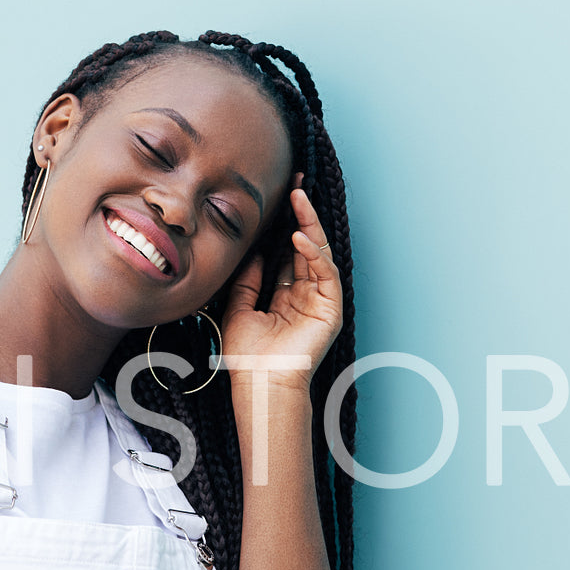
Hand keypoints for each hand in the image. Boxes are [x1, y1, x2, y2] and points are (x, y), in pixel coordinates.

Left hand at [221, 175, 342, 392]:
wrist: (258, 382)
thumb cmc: (247, 355)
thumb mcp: (239, 308)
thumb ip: (247, 279)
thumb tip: (253, 251)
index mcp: (284, 296)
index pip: (287, 253)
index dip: (284, 227)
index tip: (279, 199)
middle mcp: (305, 296)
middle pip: (305, 248)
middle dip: (301, 217)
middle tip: (295, 187)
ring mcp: (319, 302)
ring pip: (319, 255)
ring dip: (309, 227)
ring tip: (298, 201)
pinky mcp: (331, 310)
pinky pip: (327, 275)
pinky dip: (315, 255)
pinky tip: (301, 239)